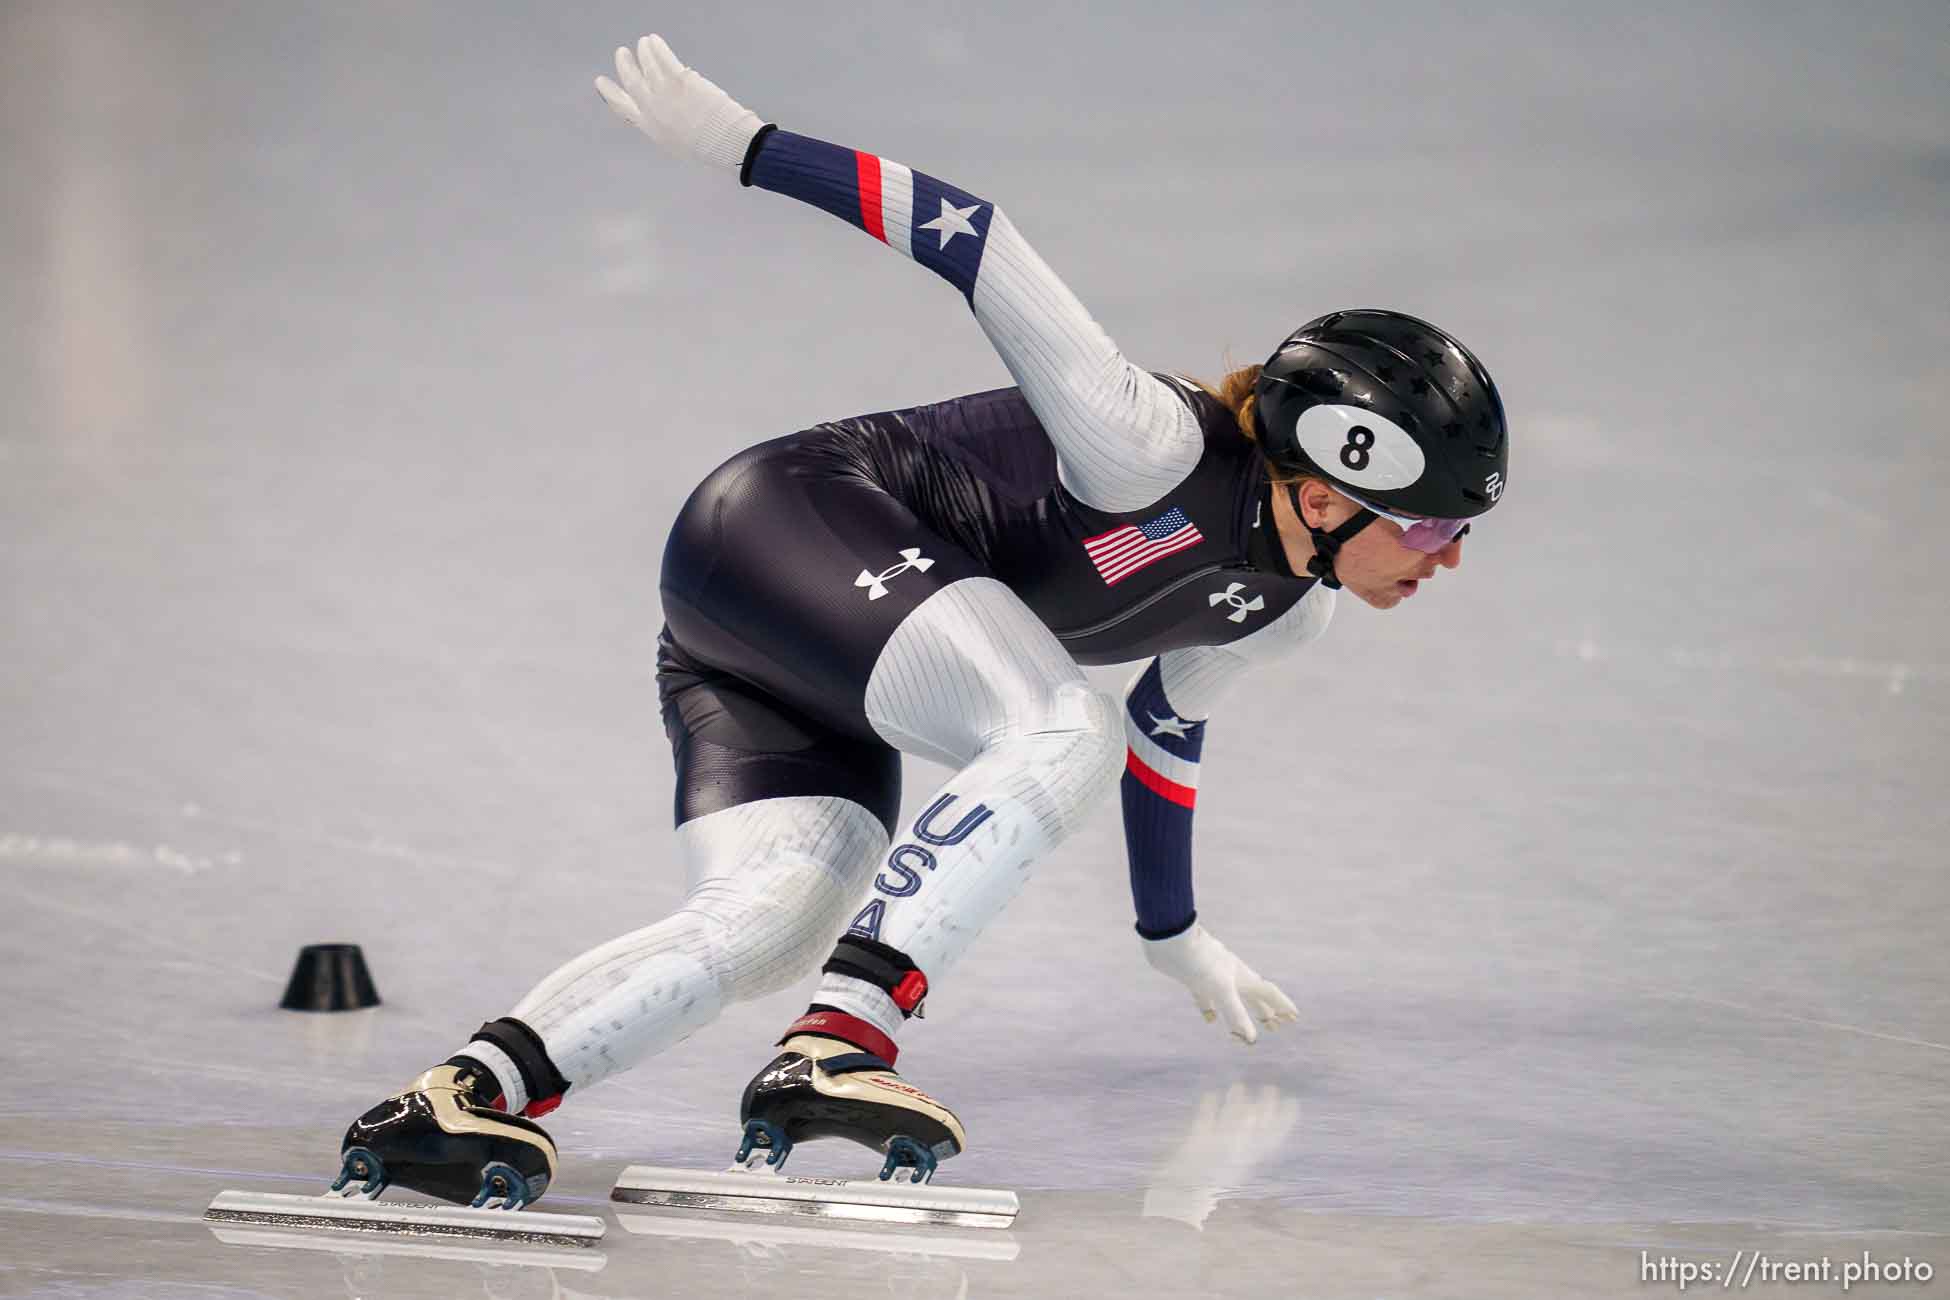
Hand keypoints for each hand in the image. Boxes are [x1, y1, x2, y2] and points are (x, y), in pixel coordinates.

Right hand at [594, 34, 764, 171]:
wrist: (726, 142)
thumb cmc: (708, 147)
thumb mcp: (677, 143)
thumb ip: (664, 126)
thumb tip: (661, 113)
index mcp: (650, 127)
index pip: (622, 107)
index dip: (610, 93)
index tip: (601, 82)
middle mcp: (652, 109)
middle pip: (631, 81)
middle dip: (624, 65)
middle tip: (621, 53)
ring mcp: (665, 93)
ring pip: (646, 65)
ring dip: (643, 51)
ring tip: (644, 42)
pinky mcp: (680, 80)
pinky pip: (663, 58)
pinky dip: (657, 47)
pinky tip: (655, 41)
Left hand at [1141, 923, 1298, 1044]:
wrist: (1171, 939)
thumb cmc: (1200, 961)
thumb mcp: (1220, 989)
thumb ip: (1235, 1013)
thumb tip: (1250, 1040)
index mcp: (1243, 977)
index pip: (1269, 993)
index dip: (1282, 1005)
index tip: (1294, 1016)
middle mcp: (1231, 977)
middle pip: (1254, 997)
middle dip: (1265, 1012)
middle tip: (1276, 1027)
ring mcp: (1213, 977)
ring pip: (1233, 999)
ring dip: (1242, 1013)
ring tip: (1247, 1028)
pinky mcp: (1195, 980)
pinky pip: (1208, 999)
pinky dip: (1212, 1010)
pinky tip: (1210, 1019)